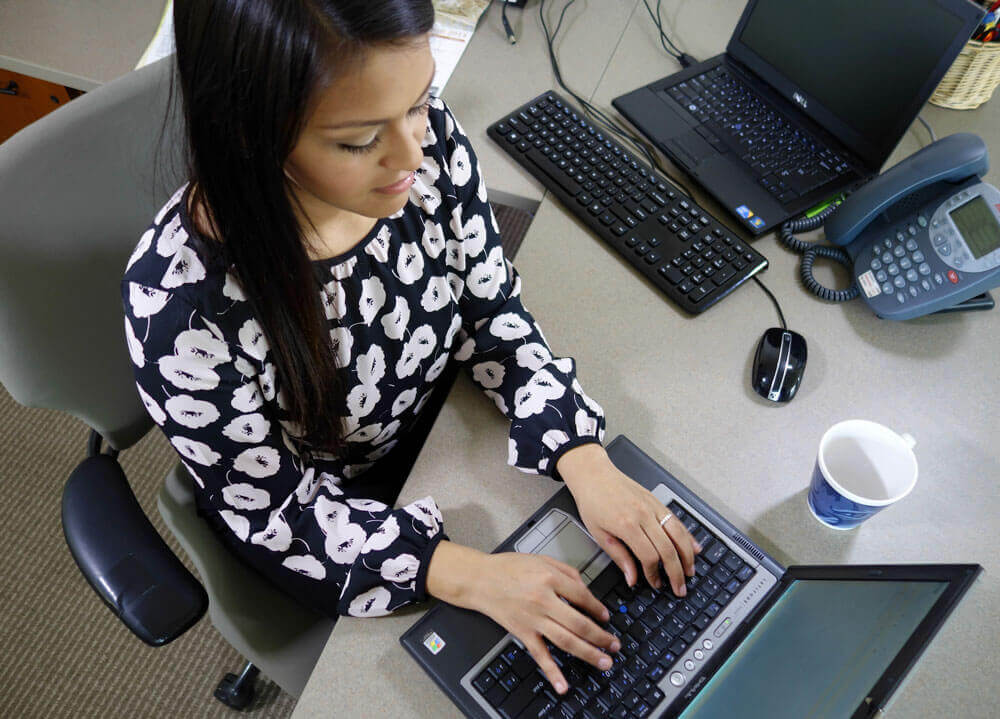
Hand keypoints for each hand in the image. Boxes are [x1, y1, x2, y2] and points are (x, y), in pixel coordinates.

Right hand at [426, 541, 619, 693]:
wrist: (480, 579)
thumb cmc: (508, 568)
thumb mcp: (541, 559)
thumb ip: (566, 571)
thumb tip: (586, 589)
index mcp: (550, 579)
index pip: (583, 597)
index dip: (598, 608)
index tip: (605, 616)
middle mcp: (544, 600)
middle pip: (580, 623)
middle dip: (601, 636)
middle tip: (614, 644)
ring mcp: (533, 619)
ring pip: (567, 640)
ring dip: (589, 653)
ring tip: (604, 661)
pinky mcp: (522, 633)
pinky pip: (540, 655)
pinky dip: (552, 672)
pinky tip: (563, 685)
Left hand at [557, 444, 699, 595]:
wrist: (593, 474)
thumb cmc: (592, 501)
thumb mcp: (598, 533)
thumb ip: (619, 557)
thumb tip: (632, 578)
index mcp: (626, 525)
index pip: (649, 556)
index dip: (654, 574)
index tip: (655, 583)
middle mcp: (643, 515)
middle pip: (668, 549)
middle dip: (676, 572)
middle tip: (680, 587)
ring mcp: (652, 507)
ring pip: (678, 534)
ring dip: (687, 556)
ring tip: (690, 571)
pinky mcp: (656, 501)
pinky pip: (677, 520)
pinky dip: (688, 535)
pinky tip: (695, 547)